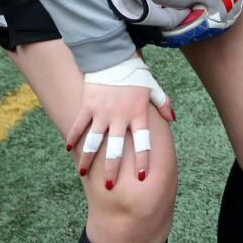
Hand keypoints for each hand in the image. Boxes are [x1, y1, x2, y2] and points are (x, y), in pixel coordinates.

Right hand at [66, 54, 173, 188]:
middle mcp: (120, 117)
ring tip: (83, 173)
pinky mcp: (87, 106)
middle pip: (116, 150)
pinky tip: (69, 150)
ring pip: (93, 142)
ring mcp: (102, 113)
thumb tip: (173, 118)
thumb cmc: (135, 73)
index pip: (143, 143)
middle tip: (109, 186)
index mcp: (139, 114)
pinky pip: (78, 126)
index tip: (141, 177)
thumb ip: (163, 103)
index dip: (143, 161)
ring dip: (88, 159)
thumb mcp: (153, 87)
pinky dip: (73, 138)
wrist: (113, 56)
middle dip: (112, 170)